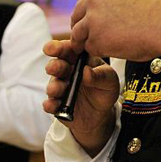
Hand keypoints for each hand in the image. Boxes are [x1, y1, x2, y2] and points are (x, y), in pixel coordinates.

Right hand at [42, 40, 119, 155]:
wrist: (102, 114)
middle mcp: (67, 71)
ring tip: (56, 90)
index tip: (54, 48)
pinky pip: (50, 104)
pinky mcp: (57, 104)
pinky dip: (50, 104)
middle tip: (54, 68)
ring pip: (53, 84)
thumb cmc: (105, 89)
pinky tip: (52, 105)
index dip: (59, 47)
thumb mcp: (110, 80)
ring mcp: (61, 87)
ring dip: (53, 86)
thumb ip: (100, 75)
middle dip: (54, 65)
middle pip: (56, 65)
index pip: (68, 49)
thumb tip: (87, 71)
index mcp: (80, 59)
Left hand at [69, 0, 160, 61]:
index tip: (99, 21)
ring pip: (79, 34)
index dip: (90, 14)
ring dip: (91, 40)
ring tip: (110, 42)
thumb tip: (98, 9)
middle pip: (76, 17)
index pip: (83, 1)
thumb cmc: (154, 11)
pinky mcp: (95, 39)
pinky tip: (116, 47)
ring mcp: (92, 19)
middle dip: (86, 28)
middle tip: (100, 36)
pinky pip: (89, 49)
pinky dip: (100, 51)